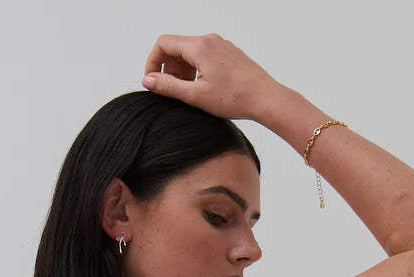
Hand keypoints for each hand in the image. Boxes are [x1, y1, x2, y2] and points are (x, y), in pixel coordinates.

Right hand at [141, 33, 279, 121]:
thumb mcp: (196, 96)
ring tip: (187, 93)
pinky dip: (195, 70)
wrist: (265, 98)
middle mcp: (209, 40)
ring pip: (190, 52)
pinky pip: (204, 56)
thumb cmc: (235, 98)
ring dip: (181, 71)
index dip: (153, 62)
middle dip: (168, 68)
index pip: (163, 44)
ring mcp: (220, 45)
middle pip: (176, 47)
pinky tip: (202, 89)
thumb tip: (148, 80)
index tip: (153, 82)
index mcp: (199, 46)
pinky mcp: (228, 54)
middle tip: (171, 91)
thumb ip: (169, 86)